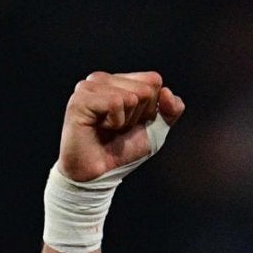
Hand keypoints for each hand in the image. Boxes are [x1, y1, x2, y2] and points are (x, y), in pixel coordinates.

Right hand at [57, 72, 184, 182]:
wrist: (98, 173)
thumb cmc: (122, 150)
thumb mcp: (156, 129)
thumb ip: (172, 110)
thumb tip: (166, 91)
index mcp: (119, 80)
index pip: (153, 80)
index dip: (150, 109)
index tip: (132, 122)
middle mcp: (103, 79)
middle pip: (145, 89)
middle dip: (138, 116)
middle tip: (118, 128)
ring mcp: (90, 86)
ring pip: (131, 96)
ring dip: (125, 121)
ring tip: (108, 128)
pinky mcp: (81, 98)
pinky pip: (115, 102)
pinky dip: (114, 122)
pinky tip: (100, 127)